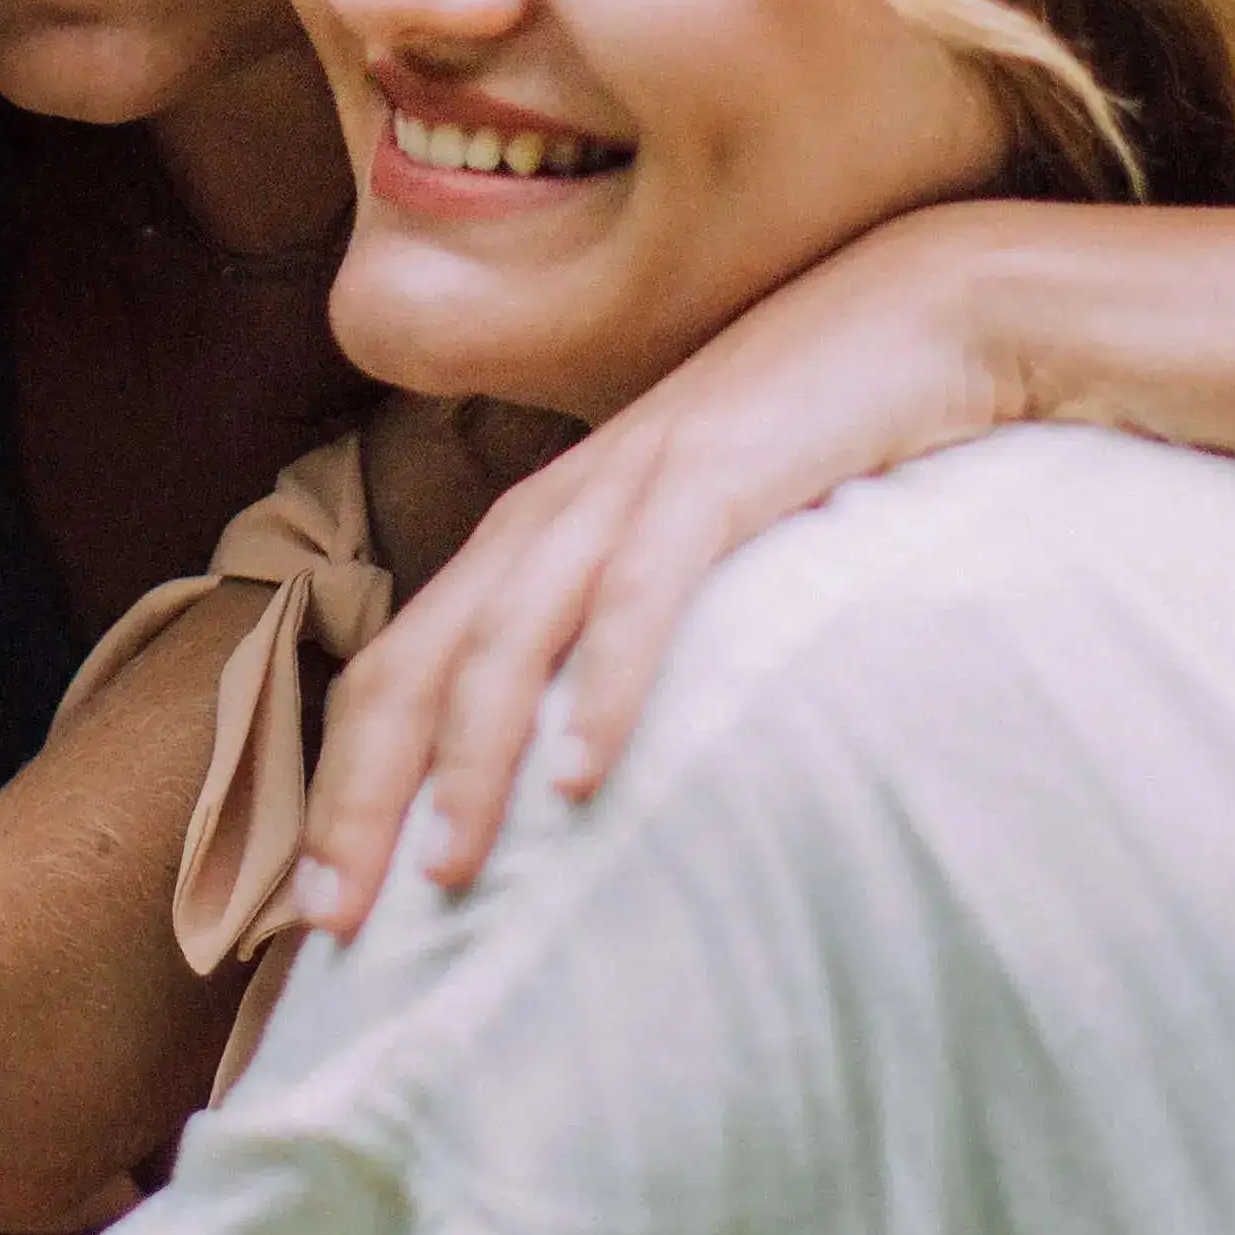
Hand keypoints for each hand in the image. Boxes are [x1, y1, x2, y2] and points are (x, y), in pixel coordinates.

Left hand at [296, 201, 1031, 917]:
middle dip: (364, 794)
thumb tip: (576, 773)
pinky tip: (586, 776)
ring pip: (507, 636)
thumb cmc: (799, 452)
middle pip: (415, 663)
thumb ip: (616, 632)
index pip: (397, 670)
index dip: (346, 785)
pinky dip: (605, 683)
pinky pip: (641, 591)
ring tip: (447, 873)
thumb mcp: (682, 552)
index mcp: (529, 537)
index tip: (318, 909)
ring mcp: (625, 487)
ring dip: (470, 761)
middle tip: (336, 921)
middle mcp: (550, 511)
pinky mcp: (715, 473)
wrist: (916, 314)